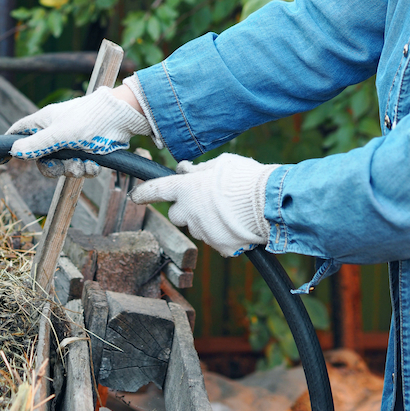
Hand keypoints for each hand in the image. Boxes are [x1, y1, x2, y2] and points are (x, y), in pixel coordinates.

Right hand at [7, 86, 152, 177]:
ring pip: (63, 165)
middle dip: (54, 168)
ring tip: (85, 165)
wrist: (122, 118)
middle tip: (64, 168)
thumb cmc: (89, 118)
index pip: (20, 132)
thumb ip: (37, 144)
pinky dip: (87, 169)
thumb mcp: (60, 134)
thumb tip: (14, 151)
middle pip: (43, 158)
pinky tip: (95, 166)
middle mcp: (56, 132)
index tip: (1, 160)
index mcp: (44, 122)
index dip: (11, 145)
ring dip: (74, 169)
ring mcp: (72, 142)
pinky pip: (80, 166)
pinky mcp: (88, 150)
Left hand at [130, 153, 279, 256]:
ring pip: (198, 227)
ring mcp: (204, 232)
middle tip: (203, 201)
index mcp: (186, 189)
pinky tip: (238, 224)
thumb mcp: (222, 163)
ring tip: (229, 210)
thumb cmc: (247, 178)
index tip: (136, 196)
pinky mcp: (220, 247)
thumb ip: (199, 170)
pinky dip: (223, 234)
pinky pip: (216, 240)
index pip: (157, 190)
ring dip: (206, 221)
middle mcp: (189, 212)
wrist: (273, 204)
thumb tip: (185, 170)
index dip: (144, 193)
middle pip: (176, 215)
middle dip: (185, 209)